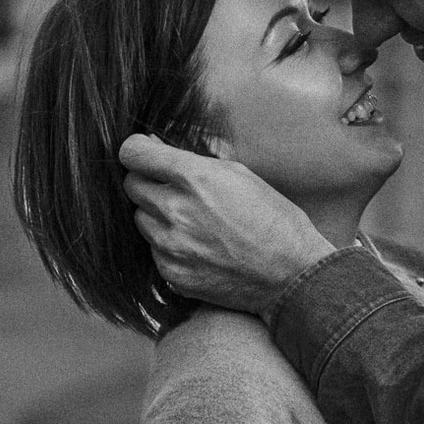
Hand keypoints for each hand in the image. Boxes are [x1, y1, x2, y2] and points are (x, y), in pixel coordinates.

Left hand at [115, 134, 335, 314]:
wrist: (292, 275)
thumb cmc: (273, 220)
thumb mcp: (240, 174)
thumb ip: (194, 160)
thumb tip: (160, 149)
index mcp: (195, 178)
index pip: (133, 154)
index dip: (137, 150)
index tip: (144, 152)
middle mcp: (176, 211)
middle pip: (131, 186)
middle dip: (147, 180)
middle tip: (170, 185)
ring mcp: (171, 247)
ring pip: (140, 218)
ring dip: (156, 213)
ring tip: (190, 218)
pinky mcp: (172, 274)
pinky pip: (154, 250)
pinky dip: (168, 244)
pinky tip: (197, 245)